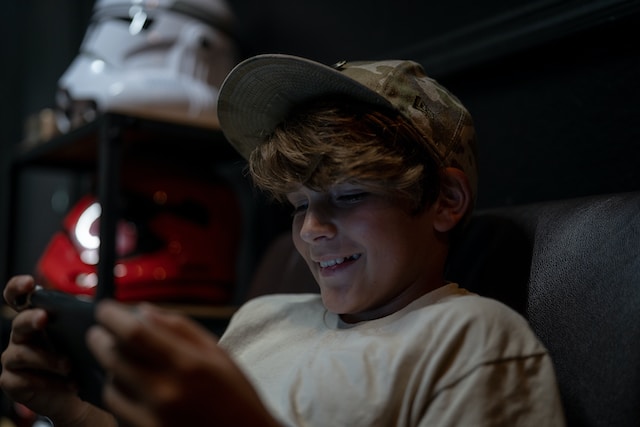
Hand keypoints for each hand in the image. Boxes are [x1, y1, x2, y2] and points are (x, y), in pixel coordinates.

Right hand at [0, 275, 114, 426]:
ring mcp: (14, 358)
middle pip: (18, 322)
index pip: (19, 297)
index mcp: (38, 318)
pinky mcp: (13, 381)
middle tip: (45, 318)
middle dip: (31, 318)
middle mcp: (22, 335)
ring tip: (68, 365)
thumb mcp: (89, 336)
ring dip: (46, 358)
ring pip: (20, 353)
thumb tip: (120, 310)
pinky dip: (46, 381)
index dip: (19, 287)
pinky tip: (66, 384)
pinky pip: (21, 379)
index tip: (30, 283)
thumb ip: (92, 320)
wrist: (78, 394)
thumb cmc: (81, 358)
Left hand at [88, 301, 280, 426]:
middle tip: (101, 331)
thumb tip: (142, 311)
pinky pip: (117, 411)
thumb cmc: (236, 396)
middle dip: (101, 339)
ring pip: (110, 386)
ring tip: (125, 363)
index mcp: (187, 366)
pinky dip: (120, 395)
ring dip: (111, 369)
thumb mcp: (218, 354)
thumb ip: (180, 329)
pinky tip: (134, 389)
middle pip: (113, 358)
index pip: (134, 334)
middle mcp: (165, 393)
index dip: (111, 317)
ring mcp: (151, 420)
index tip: (105, 310)